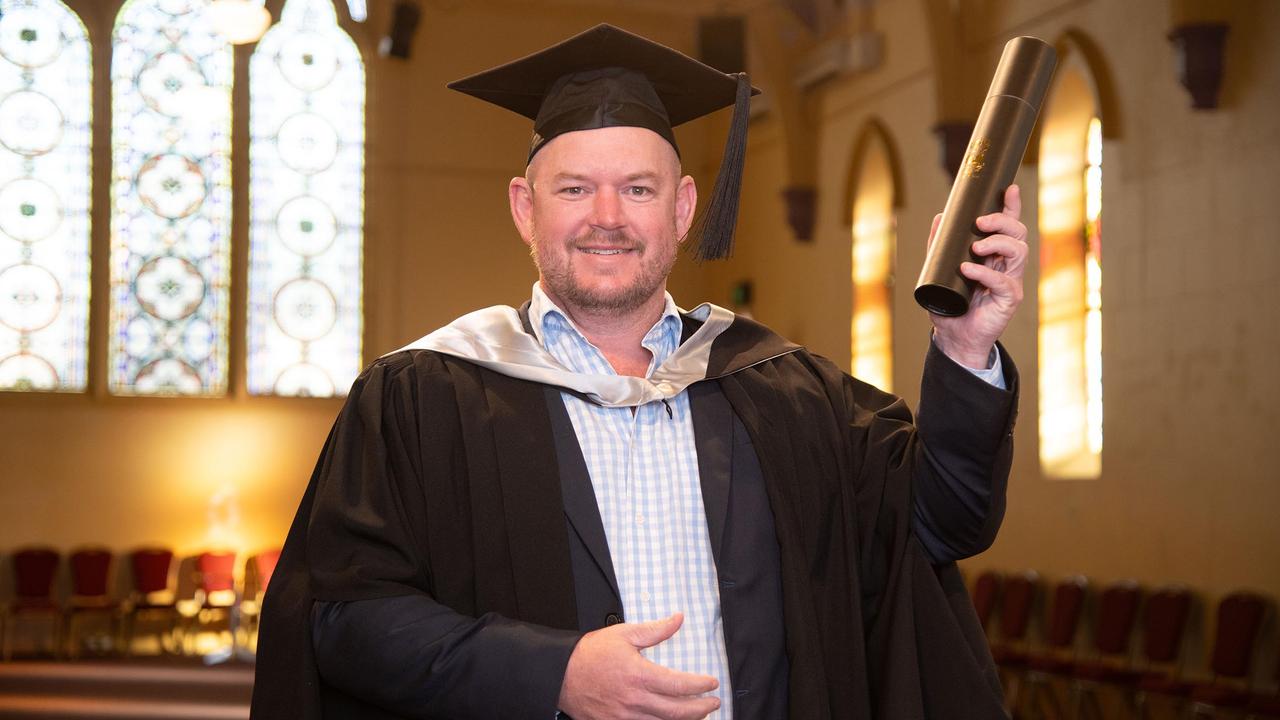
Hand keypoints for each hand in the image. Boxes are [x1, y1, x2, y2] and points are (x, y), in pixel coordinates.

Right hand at [557, 613, 720, 719]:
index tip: (711, 683)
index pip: (679, 685)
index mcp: (639, 675)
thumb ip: (655, 630)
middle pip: (677, 711)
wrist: (561, 675)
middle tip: (713, 703)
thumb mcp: (624, 634)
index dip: (700, 686)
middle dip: (700, 709)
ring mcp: (625, 717)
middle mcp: (635, 700)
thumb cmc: (591, 654)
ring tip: (698, 714)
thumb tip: (678, 619)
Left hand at [929, 184, 1028, 367]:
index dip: (1011, 206)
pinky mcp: (1009, 300)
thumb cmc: (951, 304)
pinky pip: (1004, 281)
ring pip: (1019, 251)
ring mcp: (1010, 281)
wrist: (954, 337)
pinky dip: (985, 273)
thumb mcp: (940, 270)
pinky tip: (969, 269)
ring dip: (997, 242)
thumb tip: (940, 216)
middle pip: (1018, 232)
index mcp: (994, 254)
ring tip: (975, 246)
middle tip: (979, 222)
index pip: (1008, 226)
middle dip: (1002, 220)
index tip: (1008, 189)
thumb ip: (939, 246)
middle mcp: (1006, 265)